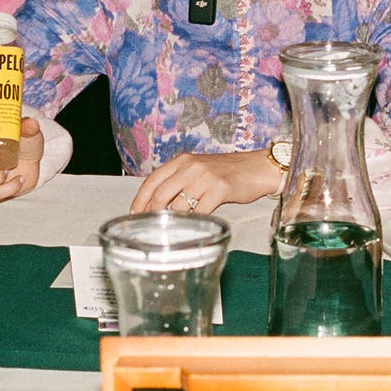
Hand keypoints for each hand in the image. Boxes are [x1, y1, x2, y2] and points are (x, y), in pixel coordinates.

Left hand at [129, 149, 278, 214]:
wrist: (256, 168)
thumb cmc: (227, 172)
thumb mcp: (198, 169)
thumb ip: (179, 181)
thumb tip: (157, 204)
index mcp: (182, 160)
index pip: (152, 180)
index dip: (140, 199)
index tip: (134, 213)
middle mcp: (190, 166)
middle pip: (161, 194)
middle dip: (152, 214)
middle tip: (150, 228)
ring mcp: (205, 177)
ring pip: (179, 205)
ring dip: (175, 221)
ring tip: (175, 230)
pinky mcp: (219, 189)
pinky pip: (200, 212)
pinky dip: (195, 222)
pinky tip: (195, 226)